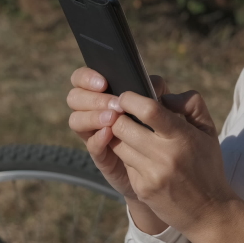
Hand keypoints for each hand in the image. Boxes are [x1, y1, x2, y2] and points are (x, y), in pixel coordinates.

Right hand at [66, 67, 169, 200]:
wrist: (168, 165)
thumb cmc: (162, 126)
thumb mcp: (161, 103)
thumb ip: (156, 88)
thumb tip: (150, 84)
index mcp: (103, 93)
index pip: (81, 78)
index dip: (87, 77)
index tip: (104, 82)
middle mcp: (93, 110)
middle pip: (74, 97)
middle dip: (94, 99)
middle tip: (116, 105)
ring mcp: (94, 133)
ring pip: (75, 120)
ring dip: (93, 117)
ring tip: (112, 119)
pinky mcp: (101, 155)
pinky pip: (90, 145)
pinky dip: (97, 138)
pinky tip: (108, 134)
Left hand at [107, 89, 234, 234]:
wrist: (210, 212)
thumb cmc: (207, 165)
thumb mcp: (208, 131)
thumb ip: (190, 104)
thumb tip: (164, 95)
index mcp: (182, 137)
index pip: (148, 110)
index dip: (130, 99)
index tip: (126, 97)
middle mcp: (165, 156)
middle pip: (122, 126)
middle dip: (118, 117)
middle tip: (121, 115)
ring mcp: (151, 174)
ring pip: (117, 144)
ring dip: (120, 137)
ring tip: (132, 136)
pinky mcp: (142, 189)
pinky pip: (124, 164)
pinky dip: (127, 157)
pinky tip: (141, 160)